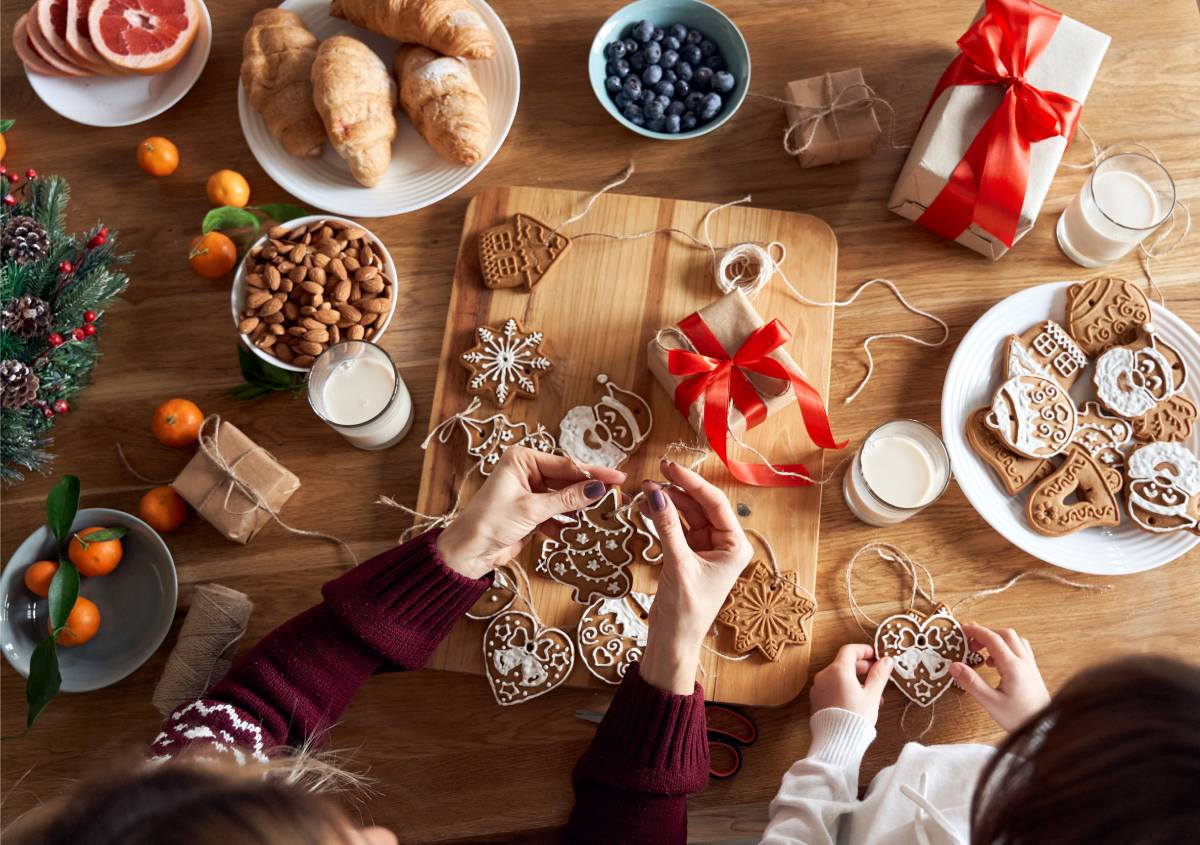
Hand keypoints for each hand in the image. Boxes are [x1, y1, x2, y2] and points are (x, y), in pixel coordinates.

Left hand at [435, 447, 625, 579]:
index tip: (617, 477)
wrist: (469, 552)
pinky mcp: (531, 512)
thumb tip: (598, 489)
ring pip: (563, 498)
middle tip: (616, 497)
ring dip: (578, 510)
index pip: (565, 464)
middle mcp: (526, 472)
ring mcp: (529, 492)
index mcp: (522, 460)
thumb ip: (567, 499)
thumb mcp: (533, 508)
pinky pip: (556, 513)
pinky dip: (565, 523)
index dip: (592, 472)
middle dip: (588, 491)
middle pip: (566, 480)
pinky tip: (577, 532)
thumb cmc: (491, 522)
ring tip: (602, 516)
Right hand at [636, 460, 751, 693]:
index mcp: (735, 546)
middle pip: (700, 505)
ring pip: (686, 514)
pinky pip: (675, 526)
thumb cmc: (685, 610)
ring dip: (667, 501)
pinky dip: (661, 516)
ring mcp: (705, 548)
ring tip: (645, 489)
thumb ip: (667, 526)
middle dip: (677, 489)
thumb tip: (655, 492)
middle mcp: (724, 544)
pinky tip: (646, 506)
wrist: (673, 642)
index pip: (715, 503)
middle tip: (654, 473)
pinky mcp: (687, 554)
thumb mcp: (677, 564)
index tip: (671, 467)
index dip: (693, 482)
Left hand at [810, 644, 892, 726]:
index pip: (849, 650)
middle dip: (861, 666)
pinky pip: (832, 688)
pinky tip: (858, 701)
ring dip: (855, 680)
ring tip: (872, 694)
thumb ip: (879, 675)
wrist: (837, 742)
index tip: (875, 656)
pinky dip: (844, 689)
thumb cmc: (856, 718)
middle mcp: (824, 676)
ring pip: (838, 677)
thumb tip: (886, 660)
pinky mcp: (816, 700)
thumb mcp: (872, 695)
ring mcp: (818, 688)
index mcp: (838, 670)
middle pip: (843, 663)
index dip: (863, 650)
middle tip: (876, 673)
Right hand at [949, 624, 1049, 731]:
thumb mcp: (990, 702)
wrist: (1043, 726)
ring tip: (983, 653)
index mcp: (1013, 667)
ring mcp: (1030, 665)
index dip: (976, 631)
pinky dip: (1006, 648)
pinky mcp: (1032, 671)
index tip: (962, 630)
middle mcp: (1024, 662)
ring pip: (1015, 640)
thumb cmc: (1019, 717)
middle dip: (986, 633)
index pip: (993, 639)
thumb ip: (971, 682)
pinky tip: (997, 662)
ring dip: (997, 639)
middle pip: (1005, 634)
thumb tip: (954, 666)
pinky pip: (1020, 649)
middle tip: (971, 643)